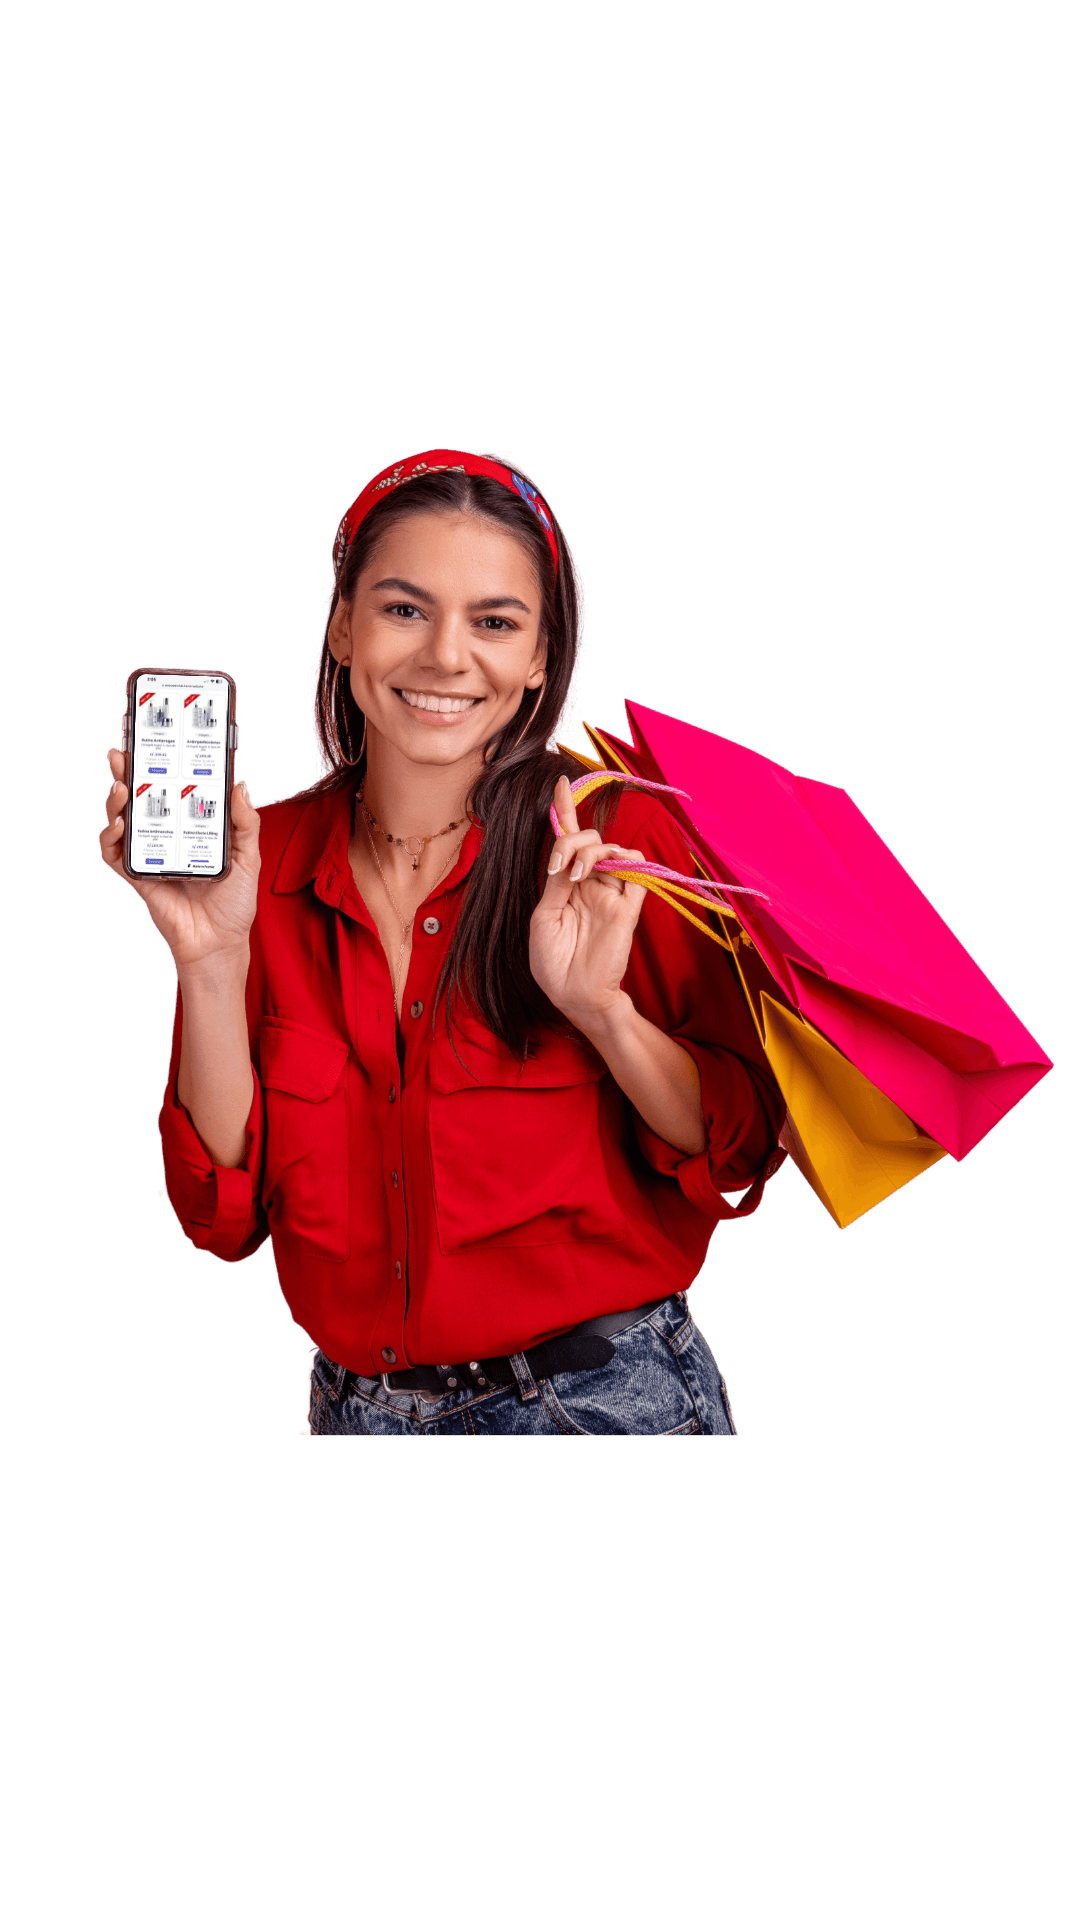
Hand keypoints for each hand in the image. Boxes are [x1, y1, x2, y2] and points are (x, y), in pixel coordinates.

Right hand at [98, 746, 260, 974]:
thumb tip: (238, 784)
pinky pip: (114, 854)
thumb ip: (246, 822)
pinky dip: (110, 837)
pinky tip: (118, 825)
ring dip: (115, 800)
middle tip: (121, 750)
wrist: (220, 944)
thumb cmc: (235, 902)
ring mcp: (149, 853)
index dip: (156, 763)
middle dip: (125, 771)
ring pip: (121, 819)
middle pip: (138, 796)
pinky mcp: (137, 876)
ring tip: (122, 786)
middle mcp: (165, 834)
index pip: (169, 786)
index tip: (150, 738)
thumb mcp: (249, 856)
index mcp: (190, 824)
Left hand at [528, 774, 646, 1034]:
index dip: (565, 810)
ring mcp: (610, 893)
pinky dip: (626, 860)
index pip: (568, 840)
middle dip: (571, 839)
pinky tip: (605, 870)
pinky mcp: (628, 906)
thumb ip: (556, 883)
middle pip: (589, 840)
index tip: (561, 782)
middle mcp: (590, 883)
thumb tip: (565, 854)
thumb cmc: (553, 963)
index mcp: (566, 885)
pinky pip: (637, 871)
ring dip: (590, 851)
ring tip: (575, 874)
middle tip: (560, 866)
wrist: (575, 996)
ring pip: (612, 849)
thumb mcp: (544, 918)